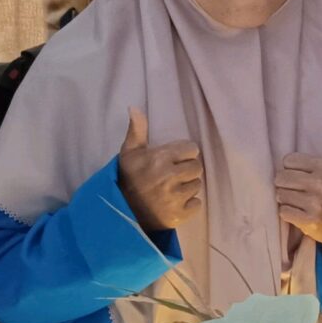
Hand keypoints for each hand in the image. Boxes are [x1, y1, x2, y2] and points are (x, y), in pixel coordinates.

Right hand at [117, 105, 203, 236]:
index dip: (184, 153)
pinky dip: (189, 204)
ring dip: (188, 186)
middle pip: (197, 167)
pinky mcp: (180, 215)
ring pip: (197, 185)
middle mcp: (169, 177)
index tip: (175, 159)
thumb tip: (135, 107)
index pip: (192, 149)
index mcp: (159, 159)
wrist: (123, 212)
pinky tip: (176, 202)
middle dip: (188, 169)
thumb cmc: (128, 179)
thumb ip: (137, 130)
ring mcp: (175, 198)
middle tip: (175, 174)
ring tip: (174, 188)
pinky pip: (197, 204)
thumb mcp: (129, 152)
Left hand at [275, 128, 321, 263]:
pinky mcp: (309, 220)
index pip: (288, 161)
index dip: (291, 171)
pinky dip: (288, 214)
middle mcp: (320, 183)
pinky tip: (298, 214)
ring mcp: (314, 203)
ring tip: (298, 204)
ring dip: (286, 201)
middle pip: (281, 178)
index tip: (302, 179)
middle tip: (297, 193)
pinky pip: (283, 212)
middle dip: (285, 187)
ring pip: (280, 195)